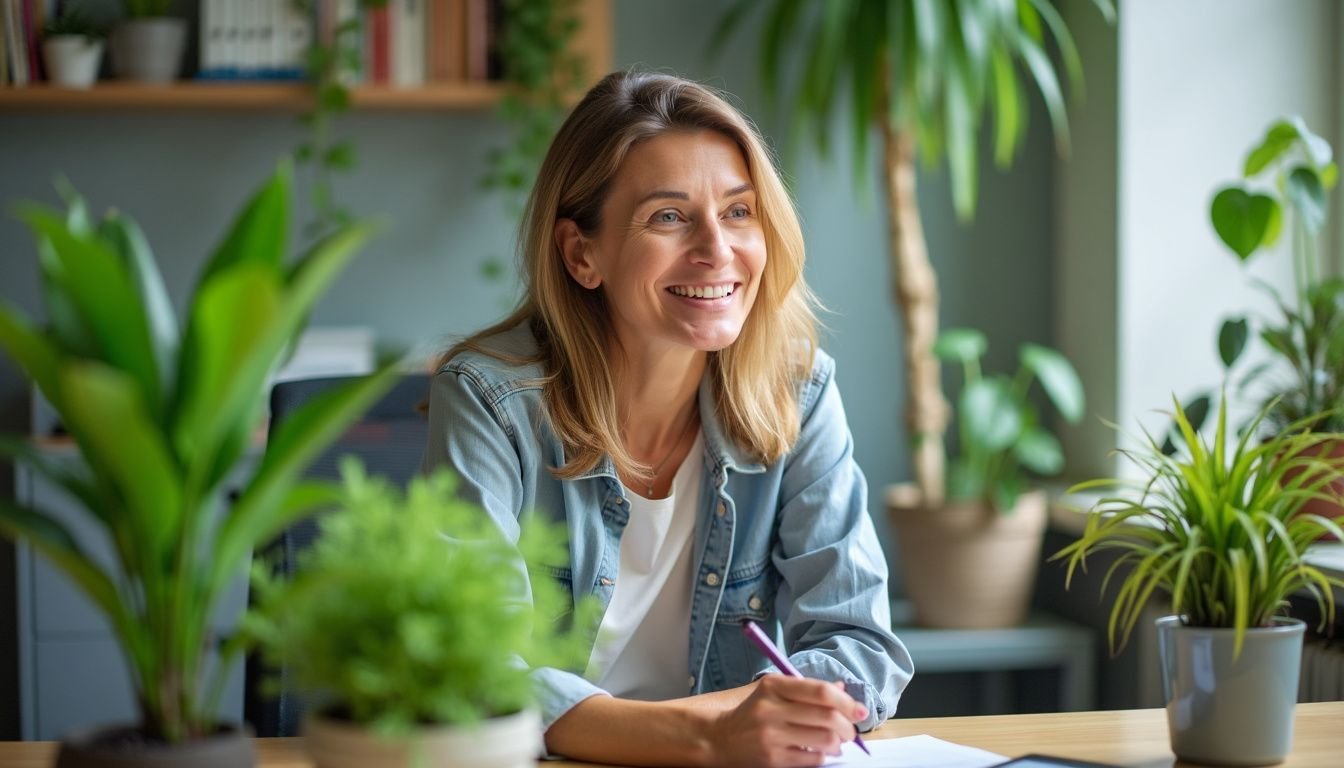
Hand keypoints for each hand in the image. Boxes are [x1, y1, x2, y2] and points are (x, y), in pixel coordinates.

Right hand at [704, 675, 867, 766]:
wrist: (720, 739)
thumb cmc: (752, 713)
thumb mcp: (773, 692)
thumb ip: (806, 688)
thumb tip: (842, 690)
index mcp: (773, 686)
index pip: (820, 691)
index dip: (846, 701)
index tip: (859, 710)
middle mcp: (771, 708)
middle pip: (826, 716)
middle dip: (848, 726)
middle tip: (852, 730)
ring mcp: (771, 735)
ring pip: (824, 739)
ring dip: (839, 743)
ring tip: (837, 742)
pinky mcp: (772, 758)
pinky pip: (812, 758)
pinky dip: (824, 755)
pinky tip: (821, 751)